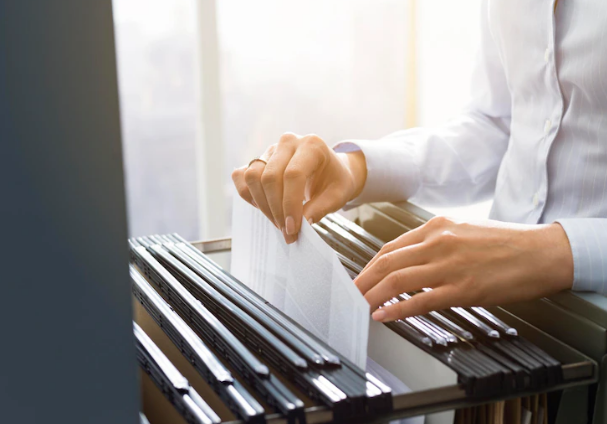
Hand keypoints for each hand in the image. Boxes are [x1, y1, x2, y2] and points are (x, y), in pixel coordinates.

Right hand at [232, 133, 366, 242]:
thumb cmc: (335, 181)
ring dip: (262, 205)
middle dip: (276, 210)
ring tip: (278, 222)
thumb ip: (321, 208)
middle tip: (286, 231)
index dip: (290, 205)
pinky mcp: (258, 160)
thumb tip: (301, 223)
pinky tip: (265, 208)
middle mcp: (288, 142)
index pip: (293, 175)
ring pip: (253, 177)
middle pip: (270, 177)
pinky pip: (242, 177)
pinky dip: (249, 195)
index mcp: (312, 145)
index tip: (293, 228)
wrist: (330, 171)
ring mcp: (270, 149)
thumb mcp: (338, 196)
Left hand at [354, 216, 573, 321]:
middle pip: (386, 262)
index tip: (361, 276)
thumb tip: (412, 258)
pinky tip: (384, 316)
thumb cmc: (507, 243)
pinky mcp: (462, 289)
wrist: (542, 252)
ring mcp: (449, 266)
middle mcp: (438, 242)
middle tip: (349, 293)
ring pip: (397, 280)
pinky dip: (397, 310)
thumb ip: (436, 241)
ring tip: (359, 306)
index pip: (391, 247)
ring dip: (372, 295)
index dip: (370, 265)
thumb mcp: (465, 230)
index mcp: (437, 227)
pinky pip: (421, 301)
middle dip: (362, 280)